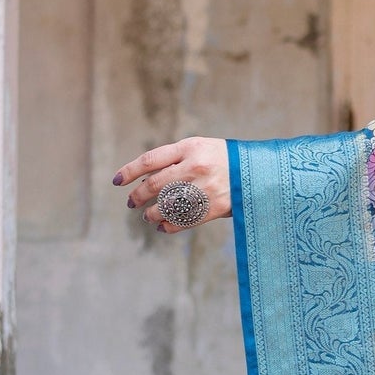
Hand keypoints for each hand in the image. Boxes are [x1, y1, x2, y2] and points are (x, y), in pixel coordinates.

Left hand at [112, 137, 230, 230]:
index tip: (116, 182)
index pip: (150, 160)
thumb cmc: (224, 159)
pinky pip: (184, 220)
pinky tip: (163, 227)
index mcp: (190, 148)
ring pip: (167, 205)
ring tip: (148, 217)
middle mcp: (196, 167)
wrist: (258, 171)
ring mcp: (206, 188)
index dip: (129, 171)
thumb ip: (176, 159)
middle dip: (138, 196)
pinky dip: (170, 226)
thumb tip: (145, 180)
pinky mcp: (215, 207)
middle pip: (155, 185)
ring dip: (152, 214)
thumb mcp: (201, 148)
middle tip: (132, 202)